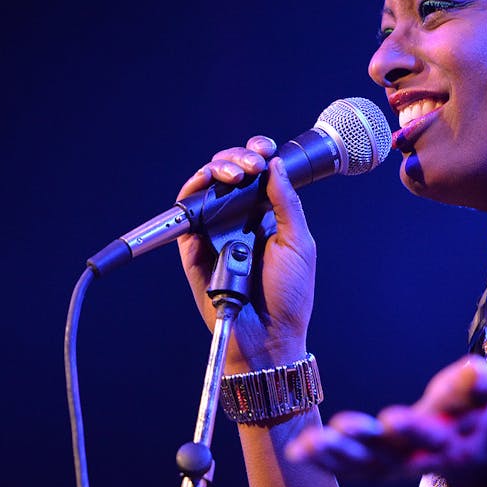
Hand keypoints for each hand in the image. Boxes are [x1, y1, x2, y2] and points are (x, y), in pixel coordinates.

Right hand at [176, 136, 315, 372]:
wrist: (269, 336)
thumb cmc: (290, 295)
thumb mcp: (299, 242)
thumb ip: (287, 202)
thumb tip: (275, 165)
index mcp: (269, 217)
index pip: (258, 176)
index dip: (258, 156)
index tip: (264, 150)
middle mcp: (240, 221)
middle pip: (228, 175)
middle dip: (237, 159)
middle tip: (251, 164)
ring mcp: (216, 234)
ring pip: (206, 189)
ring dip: (216, 169)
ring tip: (233, 173)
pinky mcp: (194, 250)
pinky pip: (187, 215)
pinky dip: (193, 193)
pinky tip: (208, 182)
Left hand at [285, 355, 486, 486]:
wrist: (471, 450)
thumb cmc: (471, 409)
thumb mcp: (483, 391)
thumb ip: (480, 383)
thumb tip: (475, 371)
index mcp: (449, 439)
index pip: (433, 435)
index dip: (413, 429)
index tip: (390, 418)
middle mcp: (418, 458)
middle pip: (391, 454)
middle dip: (367, 442)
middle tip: (343, 426)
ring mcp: (394, 467)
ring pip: (363, 466)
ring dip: (336, 455)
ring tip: (311, 441)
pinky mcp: (374, 470)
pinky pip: (347, 471)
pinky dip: (324, 464)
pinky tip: (298, 452)